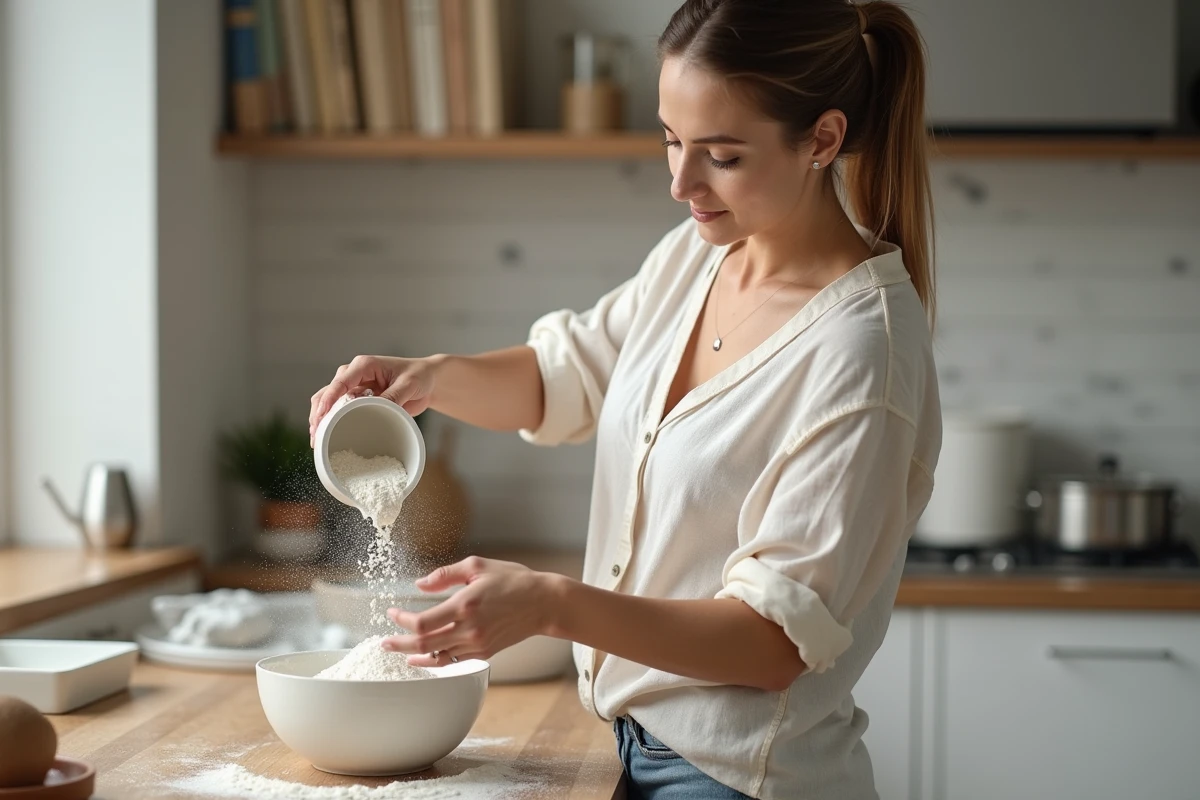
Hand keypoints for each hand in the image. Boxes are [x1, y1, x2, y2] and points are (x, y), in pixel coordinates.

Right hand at [308, 355, 435, 444]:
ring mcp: (354, 388)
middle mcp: (353, 375)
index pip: (340, 382)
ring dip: (321, 420)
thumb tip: (377, 407)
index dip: (328, 400)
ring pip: (328, 402)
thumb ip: (393, 395)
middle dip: (318, 414)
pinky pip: (339, 411)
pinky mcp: (357, 401)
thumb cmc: (418, 376)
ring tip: (317, 441)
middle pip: (327, 393)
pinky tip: (327, 437)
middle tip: (316, 437)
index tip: (321, 417)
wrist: (426, 381)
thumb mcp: (409, 384)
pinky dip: (331, 423)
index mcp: (363, 366)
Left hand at [381, 557, 561, 666]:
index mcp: (465, 605)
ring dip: (414, 654)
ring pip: (437, 657)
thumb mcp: (478, 566)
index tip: (392, 613)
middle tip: (384, 642)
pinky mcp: (485, 653)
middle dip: (399, 643)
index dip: (402, 621)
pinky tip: (424, 657)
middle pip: (424, 644)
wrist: (543, 603)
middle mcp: (469, 629)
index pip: (423, 622)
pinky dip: (435, 661)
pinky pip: (453, 661)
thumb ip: (446, 574)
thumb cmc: (512, 580)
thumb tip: (420, 584)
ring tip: (399, 650)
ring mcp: (477, 644)